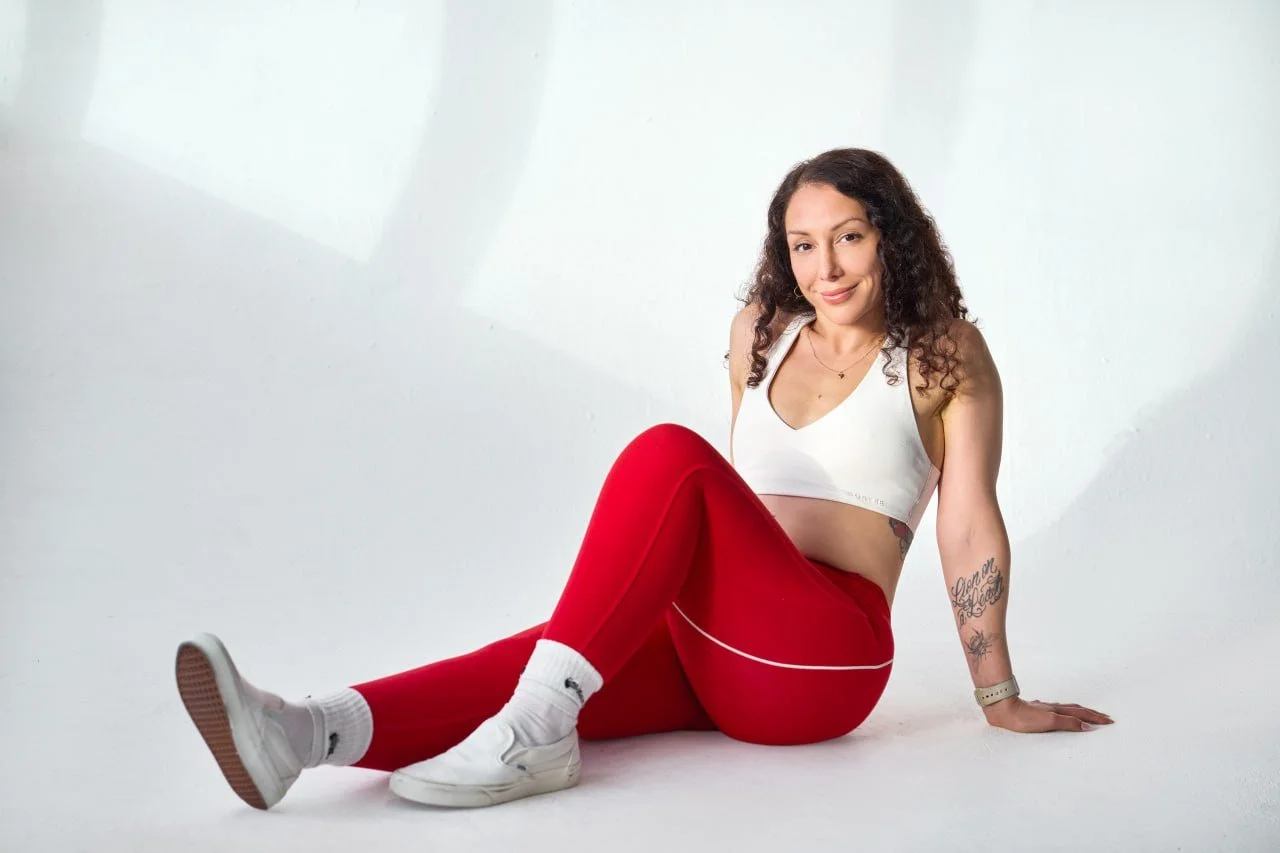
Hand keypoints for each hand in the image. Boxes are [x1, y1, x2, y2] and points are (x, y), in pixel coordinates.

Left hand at [982, 696, 1114, 732]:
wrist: (1002, 709)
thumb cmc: (1022, 718)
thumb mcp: (1048, 722)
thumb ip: (1067, 723)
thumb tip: (1087, 726)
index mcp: (1057, 711)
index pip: (1081, 714)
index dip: (1096, 718)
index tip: (1109, 721)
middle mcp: (1052, 708)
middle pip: (1076, 710)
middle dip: (1092, 714)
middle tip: (1105, 718)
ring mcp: (1043, 709)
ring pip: (1066, 709)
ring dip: (1079, 712)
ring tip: (1087, 714)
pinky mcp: (1034, 711)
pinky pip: (1055, 711)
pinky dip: (1064, 713)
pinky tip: (1058, 713)